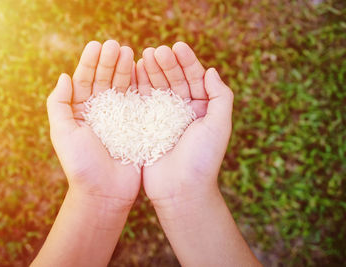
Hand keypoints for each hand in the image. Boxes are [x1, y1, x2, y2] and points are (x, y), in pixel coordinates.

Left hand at [47, 40, 140, 209]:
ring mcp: (119, 118)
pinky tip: (142, 71)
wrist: (105, 191)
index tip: (96, 45)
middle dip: (108, 62)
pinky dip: (139, 85)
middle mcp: (99, 112)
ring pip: (121, 87)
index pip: (83, 81)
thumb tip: (64, 76)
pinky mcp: (136, 125)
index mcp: (79, 112)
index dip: (89, 63)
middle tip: (115, 45)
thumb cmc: (81, 164)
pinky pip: (137, 101)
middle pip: (103, 80)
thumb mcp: (62, 132)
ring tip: (128, 52)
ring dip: (124, 69)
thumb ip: (59, 103)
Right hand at [137, 42, 233, 202]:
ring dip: (152, 72)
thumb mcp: (219, 125)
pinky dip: (139, 87)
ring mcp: (163, 119)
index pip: (195, 79)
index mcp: (202, 109)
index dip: (188, 61)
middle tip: (157, 51)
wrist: (180, 189)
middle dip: (167, 64)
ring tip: (144, 56)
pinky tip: (134, 73)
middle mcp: (183, 111)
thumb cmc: (203, 159)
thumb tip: (212, 71)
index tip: (178, 46)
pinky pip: (143, 103)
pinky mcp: (146, 127)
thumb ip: (220, 97)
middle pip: (175, 80)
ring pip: (157, 89)